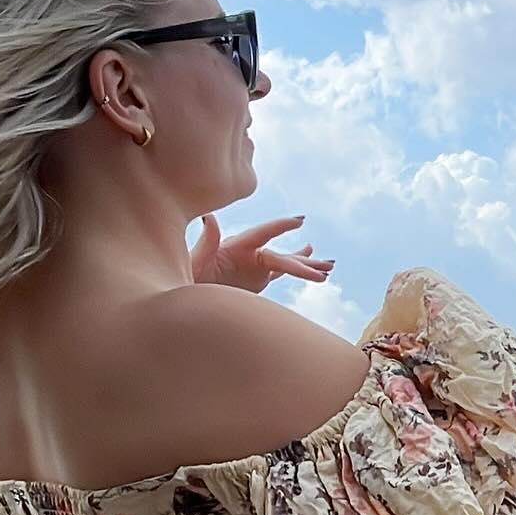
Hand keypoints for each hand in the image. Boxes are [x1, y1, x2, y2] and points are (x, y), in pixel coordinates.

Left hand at [190, 215, 334, 294]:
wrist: (185, 298)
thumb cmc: (187, 277)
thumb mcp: (194, 261)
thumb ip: (206, 240)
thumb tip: (209, 217)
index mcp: (237, 246)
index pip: (263, 234)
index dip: (281, 227)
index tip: (300, 220)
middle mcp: (249, 254)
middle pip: (281, 255)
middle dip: (303, 263)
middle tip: (325, 268)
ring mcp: (255, 266)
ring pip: (287, 263)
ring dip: (307, 265)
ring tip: (330, 267)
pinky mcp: (257, 280)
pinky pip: (283, 273)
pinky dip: (299, 271)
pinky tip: (316, 269)